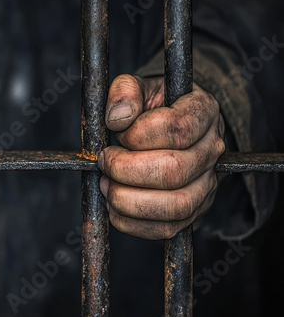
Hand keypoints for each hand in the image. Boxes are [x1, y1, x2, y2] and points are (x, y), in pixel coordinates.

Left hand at [98, 75, 224, 239]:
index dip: (137, 135)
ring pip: (174, 206)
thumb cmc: (152, 107)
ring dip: (127, 199)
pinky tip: (113, 204)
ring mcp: (207, 185)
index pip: (176, 130)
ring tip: (106, 183)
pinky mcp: (192, 212)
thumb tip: (117, 118)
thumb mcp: (139, 87)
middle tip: (104, 160)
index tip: (117, 132)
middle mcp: (212, 150)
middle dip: (125, 169)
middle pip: (174, 171)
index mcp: (204, 112)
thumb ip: (125, 91)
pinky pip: (165, 229)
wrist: (170, 127)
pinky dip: (130, 222)